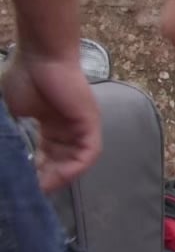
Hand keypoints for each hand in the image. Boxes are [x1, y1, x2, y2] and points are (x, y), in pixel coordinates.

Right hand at [1, 53, 98, 190]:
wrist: (40, 56)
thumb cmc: (24, 77)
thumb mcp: (9, 112)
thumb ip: (9, 134)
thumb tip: (5, 155)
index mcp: (50, 127)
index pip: (44, 158)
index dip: (31, 174)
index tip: (16, 186)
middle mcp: (68, 131)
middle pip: (59, 164)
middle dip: (43, 181)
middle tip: (25, 195)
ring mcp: (81, 128)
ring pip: (73, 163)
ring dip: (56, 179)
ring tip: (37, 191)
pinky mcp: (90, 125)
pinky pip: (87, 155)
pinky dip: (72, 169)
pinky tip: (54, 179)